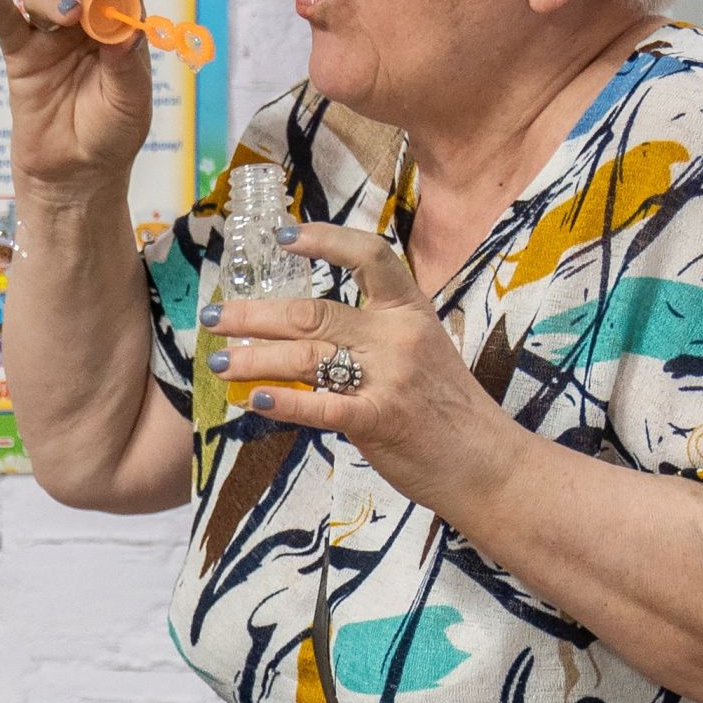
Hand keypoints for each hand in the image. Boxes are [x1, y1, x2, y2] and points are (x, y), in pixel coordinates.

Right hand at [0, 0, 157, 195]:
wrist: (76, 175)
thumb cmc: (111, 136)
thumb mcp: (130, 102)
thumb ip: (125, 64)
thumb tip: (126, 28)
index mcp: (118, 29)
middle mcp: (84, 25)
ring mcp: (50, 38)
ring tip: (67, 16)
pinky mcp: (20, 57)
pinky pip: (6, 25)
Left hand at [208, 219, 520, 516]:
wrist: (489, 464)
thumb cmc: (450, 413)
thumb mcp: (423, 354)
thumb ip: (376, 337)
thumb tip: (311, 334)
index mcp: (411, 312)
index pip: (369, 256)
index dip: (324, 240)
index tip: (282, 237)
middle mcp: (399, 336)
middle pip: (313, 312)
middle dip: (254, 314)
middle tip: (214, 317)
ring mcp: (390, 377)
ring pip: (306, 356)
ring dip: (253, 357)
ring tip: (217, 361)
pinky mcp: (380, 420)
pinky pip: (319, 406)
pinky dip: (281, 401)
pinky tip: (251, 398)